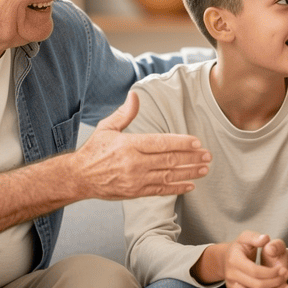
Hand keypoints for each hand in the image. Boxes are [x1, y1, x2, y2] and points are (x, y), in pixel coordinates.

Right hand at [75, 91, 210, 199]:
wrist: (79, 177)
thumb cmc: (94, 150)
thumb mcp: (107, 128)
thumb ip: (124, 113)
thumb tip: (135, 95)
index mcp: (129, 145)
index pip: (161, 143)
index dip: (181, 143)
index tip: (197, 142)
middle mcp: (134, 163)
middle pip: (169, 160)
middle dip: (191, 158)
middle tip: (208, 156)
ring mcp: (136, 180)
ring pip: (168, 176)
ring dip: (189, 173)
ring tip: (205, 169)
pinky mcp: (135, 192)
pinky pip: (160, 190)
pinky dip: (177, 188)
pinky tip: (191, 185)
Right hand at [222, 232, 287, 287]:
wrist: (228, 259)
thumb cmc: (240, 247)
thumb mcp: (246, 237)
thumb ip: (255, 237)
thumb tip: (265, 239)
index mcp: (234, 260)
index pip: (255, 271)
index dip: (272, 272)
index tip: (283, 268)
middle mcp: (231, 277)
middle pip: (256, 287)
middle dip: (276, 283)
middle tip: (287, 276)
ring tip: (285, 287)